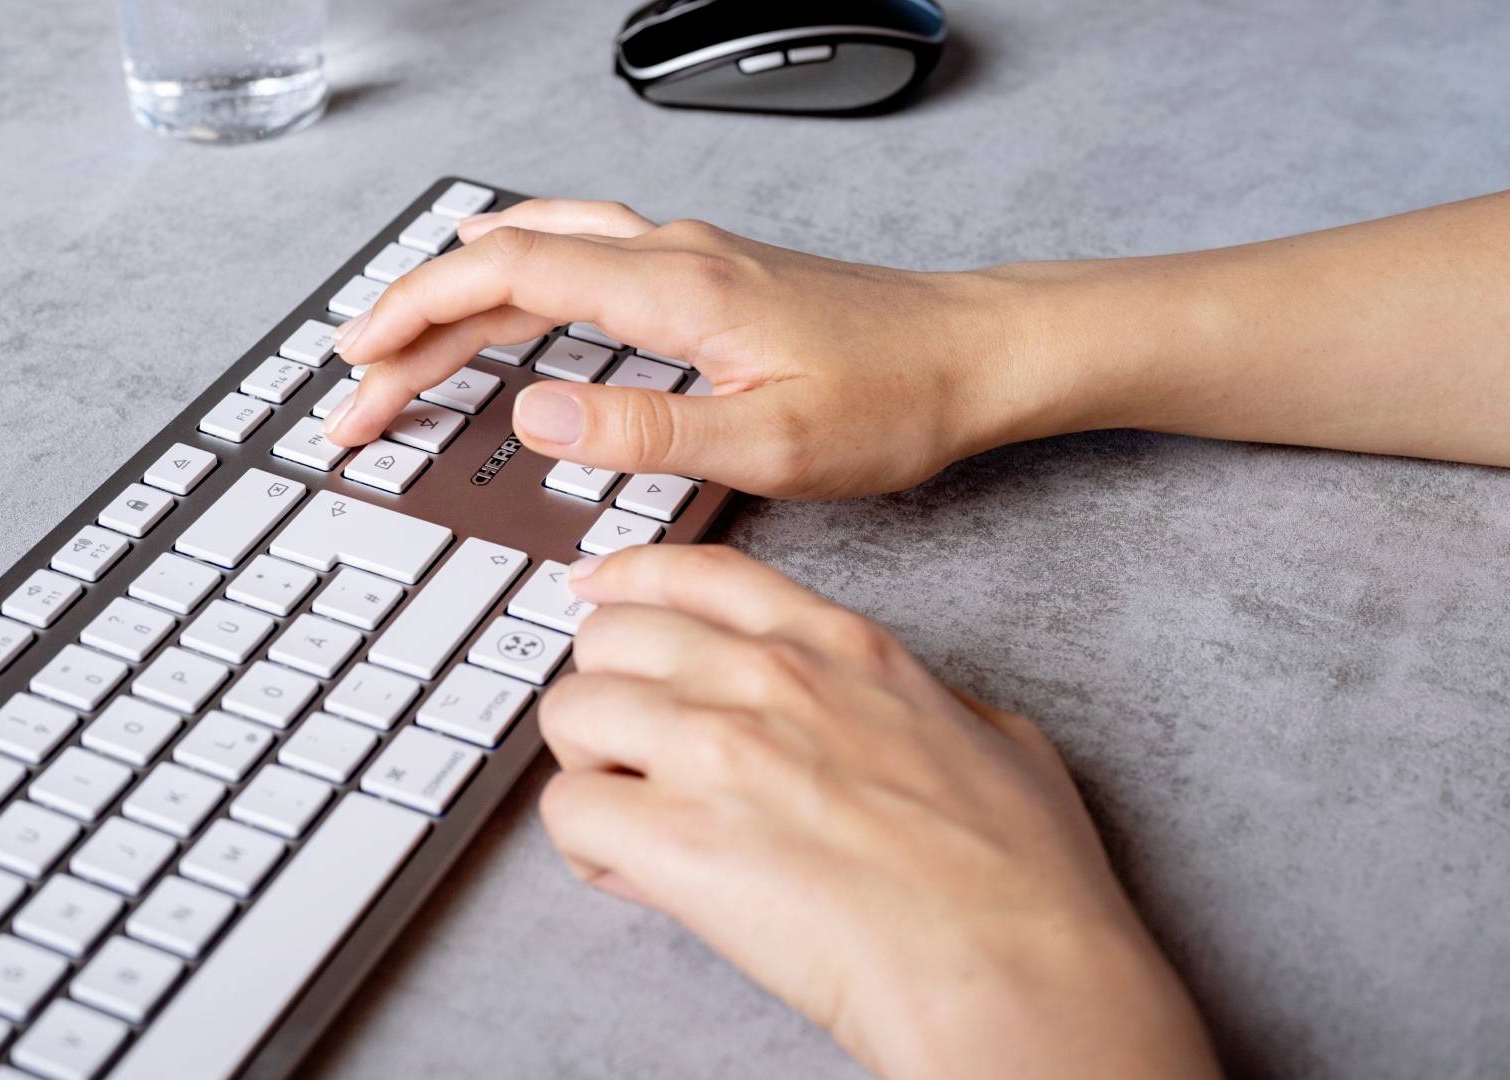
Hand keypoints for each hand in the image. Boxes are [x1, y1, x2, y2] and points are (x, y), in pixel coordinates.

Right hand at [322, 199, 1035, 498]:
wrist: (975, 356)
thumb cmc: (894, 399)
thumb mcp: (771, 440)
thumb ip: (646, 428)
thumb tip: (534, 415)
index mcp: (672, 287)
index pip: (504, 275)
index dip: (415, 315)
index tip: (356, 366)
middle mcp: (669, 255)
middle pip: (503, 262)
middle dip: (413, 323)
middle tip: (355, 388)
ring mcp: (684, 258)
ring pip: (535, 253)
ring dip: (457, 298)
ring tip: (399, 347)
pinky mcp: (702, 277)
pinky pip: (577, 259)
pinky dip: (512, 283)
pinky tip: (503, 301)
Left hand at [539, 544, 1220, 1079]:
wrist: (1011, 970)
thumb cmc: (1021, 880)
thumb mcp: (997, 739)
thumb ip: (923, 704)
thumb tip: (911, 715)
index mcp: (838, 647)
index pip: (696, 573)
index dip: (628, 582)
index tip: (598, 594)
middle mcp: (764, 677)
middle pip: (608, 636)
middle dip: (609, 692)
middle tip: (632, 750)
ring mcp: (715, 749)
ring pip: (570, 712)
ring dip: (589, 766)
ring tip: (636, 818)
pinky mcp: (676, 838)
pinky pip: (567, 811)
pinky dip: (588, 847)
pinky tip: (641, 875)